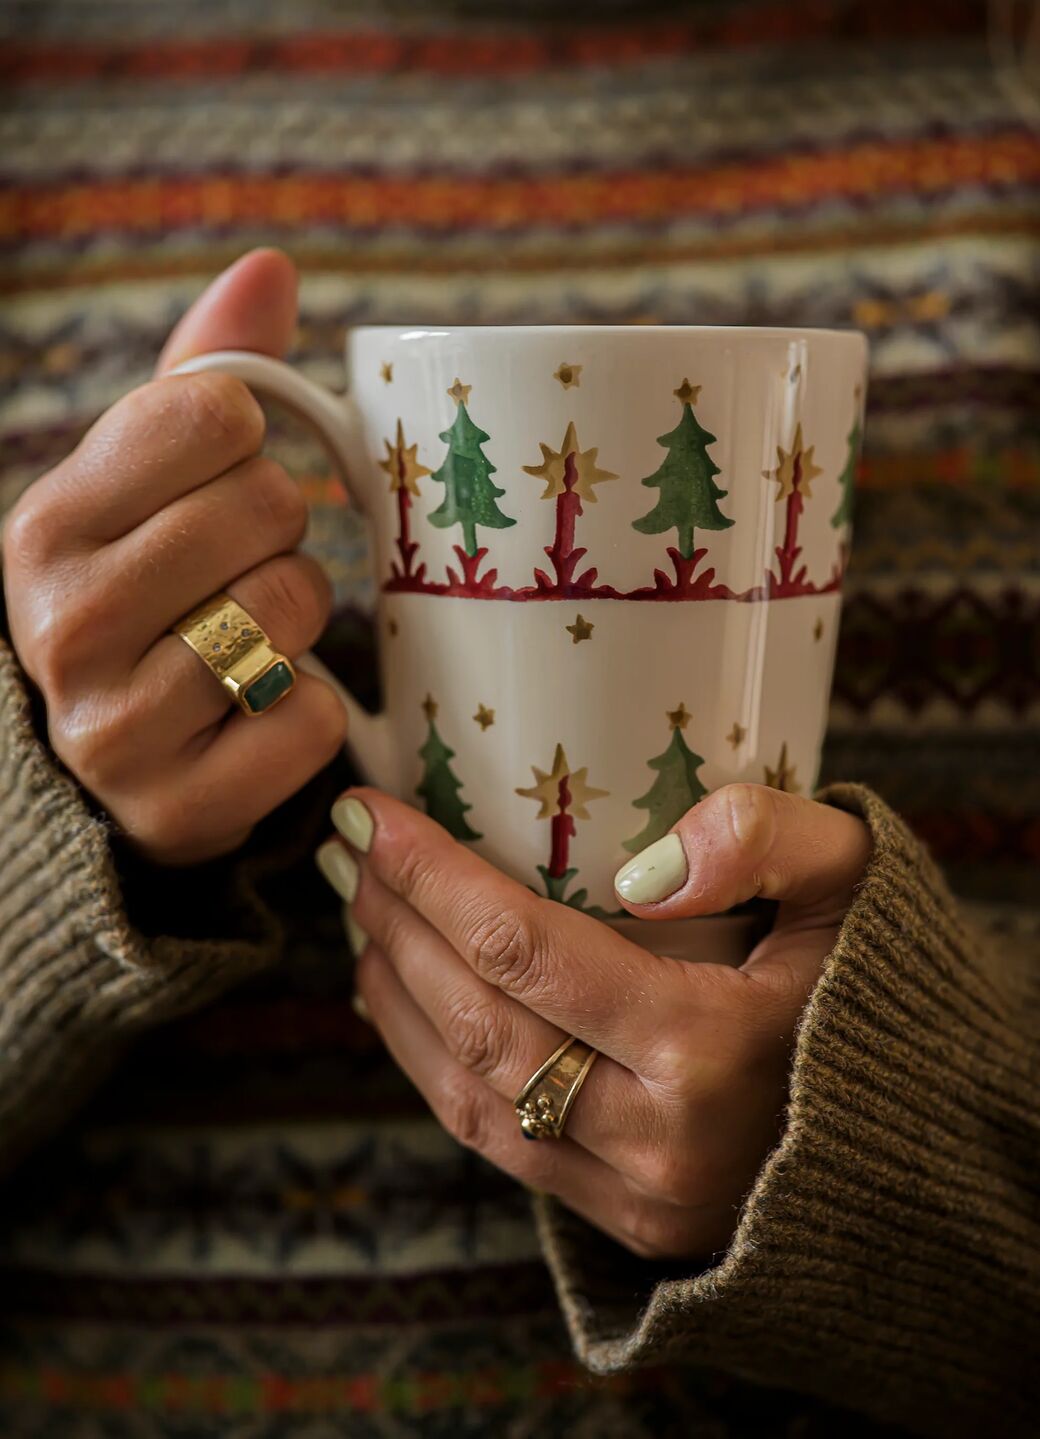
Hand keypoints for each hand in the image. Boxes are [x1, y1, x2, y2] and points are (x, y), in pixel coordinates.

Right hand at [2, 250, 346, 864]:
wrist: (122, 761)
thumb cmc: (152, 597)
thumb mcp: (149, 486)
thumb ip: (205, 375)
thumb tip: (270, 266)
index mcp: (45, 524)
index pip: (213, 412)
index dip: (248, 444)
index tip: (218, 486)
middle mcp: (62, 623)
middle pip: (266, 506)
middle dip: (282, 532)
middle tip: (241, 572)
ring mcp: (113, 728)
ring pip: (293, 608)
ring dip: (300, 619)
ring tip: (249, 639)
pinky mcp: (179, 808)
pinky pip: (309, 720)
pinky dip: (308, 711)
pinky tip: (259, 713)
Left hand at [316, 784, 870, 1257]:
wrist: (915, 1137)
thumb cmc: (877, 990)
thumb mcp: (856, 887)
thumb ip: (770, 841)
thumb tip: (645, 863)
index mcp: (709, 1048)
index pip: (523, 949)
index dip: (431, 876)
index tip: (370, 814)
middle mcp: (658, 1137)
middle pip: (479, 1019)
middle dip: (396, 924)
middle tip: (346, 852)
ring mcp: (635, 1193)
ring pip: (469, 1092)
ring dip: (396, 996)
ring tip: (359, 916)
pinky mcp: (623, 1219)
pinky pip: (497, 1142)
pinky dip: (433, 1066)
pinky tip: (403, 1004)